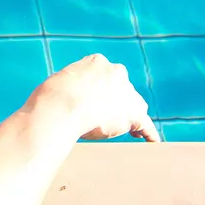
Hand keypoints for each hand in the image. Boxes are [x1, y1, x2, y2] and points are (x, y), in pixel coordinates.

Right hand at [41, 53, 159, 142]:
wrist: (62, 107)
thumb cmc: (53, 97)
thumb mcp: (60, 82)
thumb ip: (72, 86)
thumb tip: (67, 96)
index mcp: (97, 62)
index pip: (108, 76)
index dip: (104, 90)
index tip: (99, 101)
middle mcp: (117, 72)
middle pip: (124, 89)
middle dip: (119, 102)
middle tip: (109, 118)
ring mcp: (127, 93)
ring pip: (136, 106)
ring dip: (132, 117)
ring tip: (130, 133)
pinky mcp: (135, 114)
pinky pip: (147, 126)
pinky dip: (149, 134)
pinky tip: (152, 142)